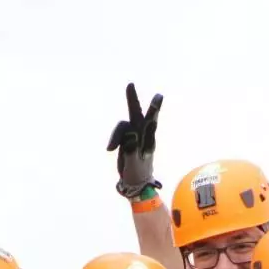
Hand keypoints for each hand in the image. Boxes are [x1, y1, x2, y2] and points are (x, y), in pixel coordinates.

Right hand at [107, 82, 162, 198]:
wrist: (136, 183)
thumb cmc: (137, 174)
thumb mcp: (134, 164)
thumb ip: (132, 149)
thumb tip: (130, 133)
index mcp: (149, 141)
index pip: (151, 123)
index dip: (153, 110)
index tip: (158, 96)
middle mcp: (143, 135)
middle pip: (138, 115)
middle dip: (133, 101)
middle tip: (130, 85)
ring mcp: (134, 136)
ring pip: (124, 126)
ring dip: (115, 135)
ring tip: (110, 149)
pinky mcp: (127, 140)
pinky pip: (120, 133)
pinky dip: (114, 139)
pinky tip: (110, 149)